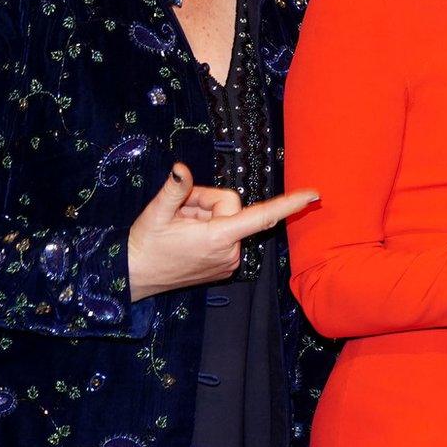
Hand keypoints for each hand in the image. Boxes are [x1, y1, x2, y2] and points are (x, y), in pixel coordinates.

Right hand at [127, 164, 317, 299]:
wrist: (133, 277)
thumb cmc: (144, 244)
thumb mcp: (155, 213)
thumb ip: (175, 190)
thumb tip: (181, 168)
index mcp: (219, 238)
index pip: (262, 215)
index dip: (289, 204)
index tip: (314, 195)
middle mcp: (230, 252)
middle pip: (232, 207)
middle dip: (207, 202)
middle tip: (180, 211)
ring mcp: (229, 262)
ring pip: (228, 221)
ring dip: (206, 217)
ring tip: (181, 228)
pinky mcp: (225, 267)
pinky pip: (226, 236)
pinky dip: (209, 231)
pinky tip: (188, 238)